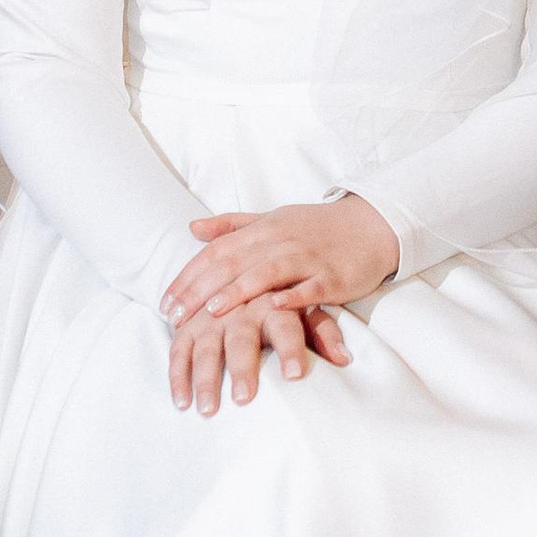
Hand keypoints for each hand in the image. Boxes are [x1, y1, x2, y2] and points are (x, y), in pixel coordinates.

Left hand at [161, 198, 399, 332]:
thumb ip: (232, 226)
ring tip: (212, 312)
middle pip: (233, 263)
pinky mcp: (332, 277)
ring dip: (238, 292)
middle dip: (200, 290)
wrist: (371, 225)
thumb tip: (192, 227)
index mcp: (262, 229)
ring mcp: (307, 258)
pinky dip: (290, 297)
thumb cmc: (316, 228)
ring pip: (266, 273)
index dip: (188, 277)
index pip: (216, 252)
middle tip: (174, 316)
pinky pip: (309, 288)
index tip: (165, 303)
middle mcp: (280, 241)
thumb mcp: (272, 219)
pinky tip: (272, 309)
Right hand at [168, 293, 352, 417]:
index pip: (286, 325)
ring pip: (205, 346)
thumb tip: (344, 358)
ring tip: (208, 410)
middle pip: (241, 338)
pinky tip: (181, 403)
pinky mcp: (189, 326)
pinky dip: (178, 375)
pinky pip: (179, 350)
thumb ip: (325, 333)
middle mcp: (240, 308)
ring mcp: (210, 316)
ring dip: (205, 377)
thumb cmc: (284, 302)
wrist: (244, 271)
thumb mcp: (308, 311)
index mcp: (274, 303)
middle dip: (241, 367)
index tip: (296, 376)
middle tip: (243, 398)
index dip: (291, 349)